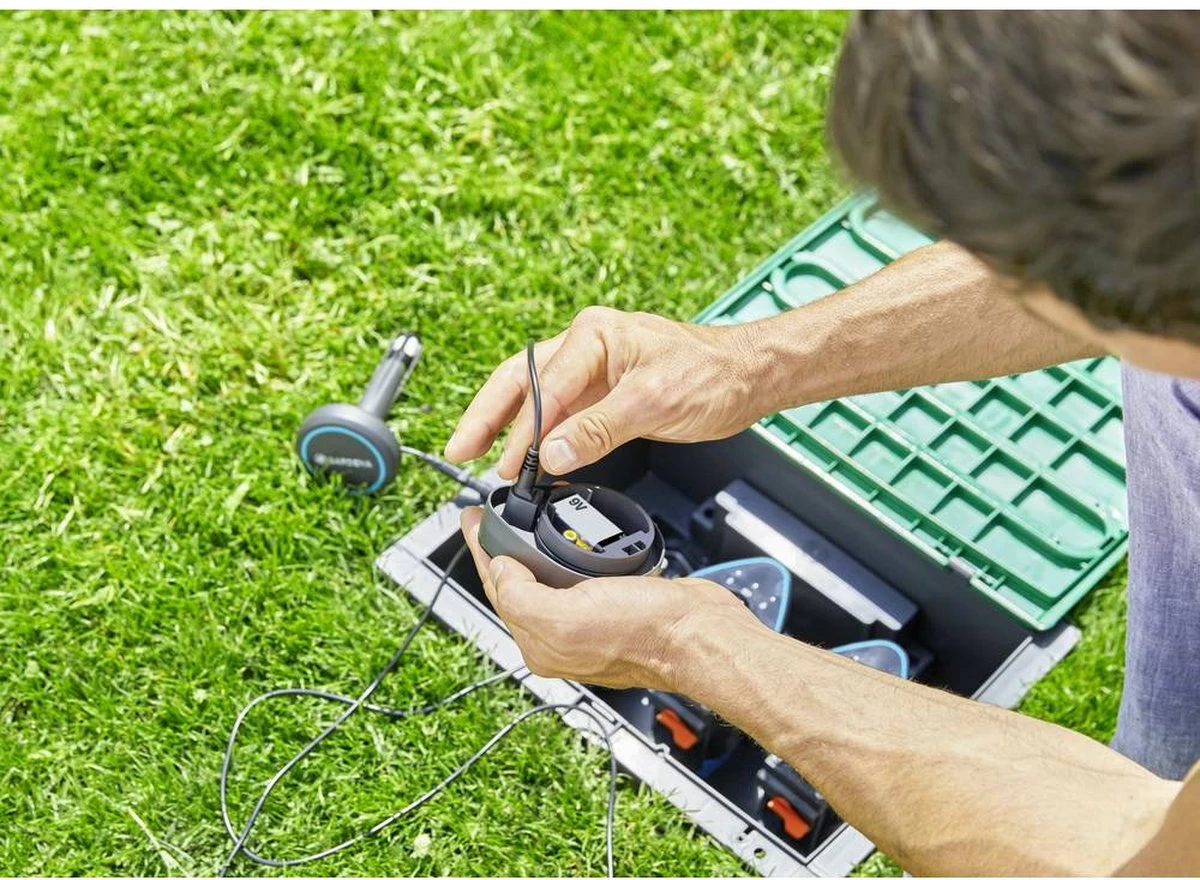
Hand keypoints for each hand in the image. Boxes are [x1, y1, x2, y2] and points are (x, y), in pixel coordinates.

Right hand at [444, 306, 770, 478]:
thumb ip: (598, 430)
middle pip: (520, 381)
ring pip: (536, 397)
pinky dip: (540, 435)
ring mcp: (594, 367)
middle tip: (461, 449)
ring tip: (480, 456)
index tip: (508, 467)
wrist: (749, 377)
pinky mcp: (604, 390)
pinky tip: (529, 458)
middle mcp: (587, 344)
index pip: (543, 388)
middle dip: (487, 417)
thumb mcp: (653, 404)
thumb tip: (551, 454)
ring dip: (508, 427)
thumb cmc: (712, 375)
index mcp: (594, 335)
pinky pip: (561, 412)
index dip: (521, 432)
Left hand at [459, 507, 748, 689]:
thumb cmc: (646, 632)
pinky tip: (569, 538)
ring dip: (531, 550)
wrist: (700, 632)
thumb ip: (522, 595)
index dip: (482, 550)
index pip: (497, 589)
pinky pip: (578, 577)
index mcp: (541, 644)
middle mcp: (562, 638)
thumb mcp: (567, 616)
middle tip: (488, 517)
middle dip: (501, 551)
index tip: (473, 519)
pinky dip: (566, 554)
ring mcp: (588, 622)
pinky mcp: (615, 605)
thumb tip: (500, 570)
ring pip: (547, 579)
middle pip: (517, 585)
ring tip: (520, 523)